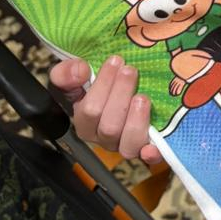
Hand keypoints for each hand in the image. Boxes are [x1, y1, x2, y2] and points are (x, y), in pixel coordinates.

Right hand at [48, 55, 162, 163]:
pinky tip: (153, 147)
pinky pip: (148, 158)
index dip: (103, 85)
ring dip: (135, 121)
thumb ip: (67, 72)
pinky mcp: (147, 147)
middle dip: (121, 96)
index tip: (115, 61)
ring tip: (142, 97)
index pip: (89, 112)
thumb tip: (80, 72)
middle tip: (130, 70)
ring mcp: (125, 144)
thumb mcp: (77, 75)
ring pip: (127, 145)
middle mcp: (104, 138)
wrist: (125, 89)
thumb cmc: (99, 84)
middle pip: (109, 128)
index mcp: (85, 123)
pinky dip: (151, 154)